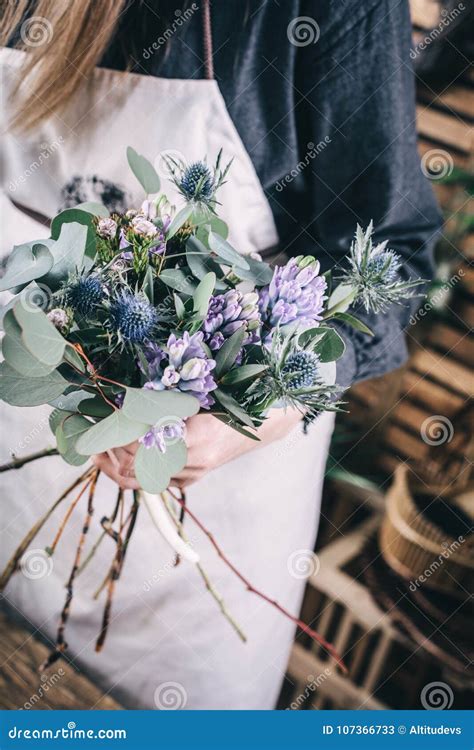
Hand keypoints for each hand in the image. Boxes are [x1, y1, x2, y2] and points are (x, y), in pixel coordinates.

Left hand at [92, 407, 301, 489]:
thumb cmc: (234, 400)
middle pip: (137, 468)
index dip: (118, 434)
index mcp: (197, 436)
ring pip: (141, 480)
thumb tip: (125, 406)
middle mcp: (195, 461)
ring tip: (95, 449)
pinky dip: (131, 470)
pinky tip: (115, 456)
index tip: (101, 419)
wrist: (263, 423)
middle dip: (109, 453)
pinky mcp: (190, 479)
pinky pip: (153, 480)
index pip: (142, 445)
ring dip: (114, 464)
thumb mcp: (200, 395)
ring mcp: (193, 473)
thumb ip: (165, 404)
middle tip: (89, 436)